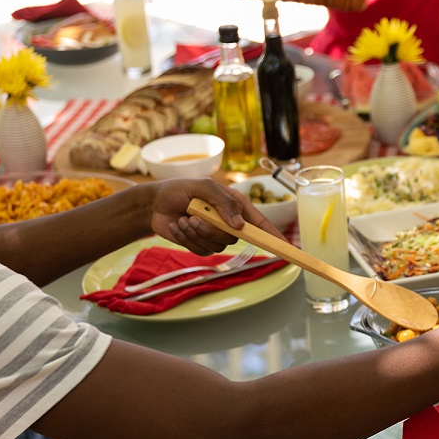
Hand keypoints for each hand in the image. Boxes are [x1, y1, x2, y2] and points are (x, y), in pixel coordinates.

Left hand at [148, 179, 284, 254]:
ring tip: (183, 220)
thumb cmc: (179, 189)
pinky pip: (200, 251)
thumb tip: (239, 226)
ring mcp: (215, 235)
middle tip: (193, 217)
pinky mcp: (201, 245)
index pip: (259, 223)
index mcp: (236, 206)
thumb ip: (223, 202)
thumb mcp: (202, 187)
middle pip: (234, 238)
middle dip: (211, 230)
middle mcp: (229, 222)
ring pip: (216, 246)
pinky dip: (186, 239)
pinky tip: (178, 227)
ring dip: (195, 234)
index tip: (283, 246)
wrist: (154, 204)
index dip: (272, 235)